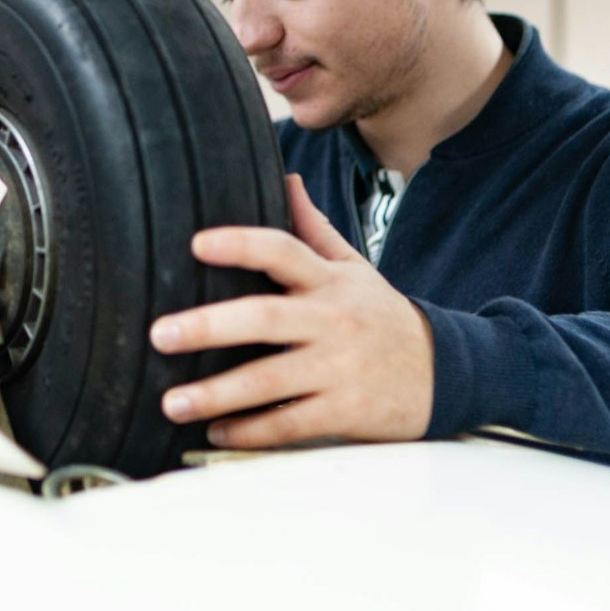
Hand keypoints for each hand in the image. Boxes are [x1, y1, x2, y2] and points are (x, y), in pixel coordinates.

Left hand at [149, 174, 434, 447]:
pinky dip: (250, 432)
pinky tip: (217, 433)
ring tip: (171, 402)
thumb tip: (285, 177)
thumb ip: (314, 228)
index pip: (283, 251)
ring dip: (217, 394)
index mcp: (329, 281)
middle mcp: (332, 320)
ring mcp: (339, 369)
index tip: (196, 244)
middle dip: (209, 326)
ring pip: (270, 380)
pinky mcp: (345, 412)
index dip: (241, 244)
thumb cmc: (382, 317)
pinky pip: (290, 423)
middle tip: (160, 334)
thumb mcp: (355, 268)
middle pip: (266, 317)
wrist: (449, 372)